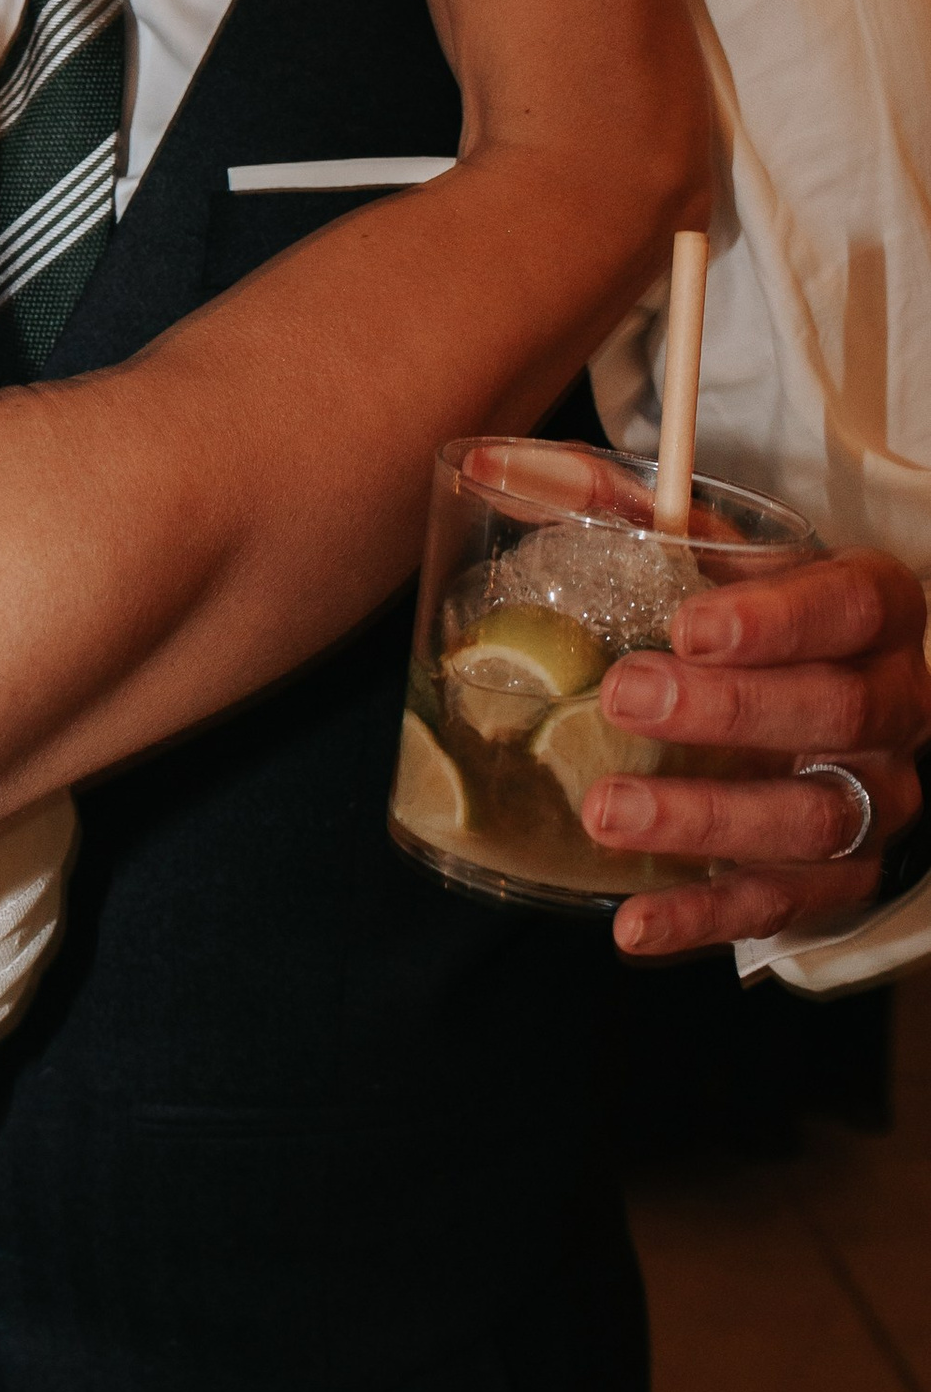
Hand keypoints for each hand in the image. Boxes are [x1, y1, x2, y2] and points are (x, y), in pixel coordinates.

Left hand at [597, 547, 930, 954]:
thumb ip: (623, 514)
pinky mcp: (840, 879)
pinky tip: (633, 922)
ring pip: (814, 817)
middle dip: (729, 711)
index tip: (689, 625)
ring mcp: (877, 800)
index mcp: (875, 613)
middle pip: (837, 712)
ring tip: (605, 811)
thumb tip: (501, 469)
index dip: (777, 619)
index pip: (853, 608)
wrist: (814, 714)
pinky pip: (781, 905)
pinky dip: (704, 917)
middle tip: (625, 698)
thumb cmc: (752, 624)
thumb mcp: (712, 558)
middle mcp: (895, 707)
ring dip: (707, 817)